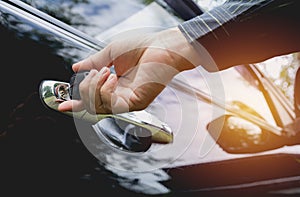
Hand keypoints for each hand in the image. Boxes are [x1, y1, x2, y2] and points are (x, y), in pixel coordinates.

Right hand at [58, 27, 199, 113]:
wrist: (162, 47)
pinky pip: (111, 105)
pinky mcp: (135, 103)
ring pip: (97, 108)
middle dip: (84, 89)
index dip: (75, 103)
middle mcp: (120, 96)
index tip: (61, 103)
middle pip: (90, 106)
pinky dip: (105, 90)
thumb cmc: (142, 47)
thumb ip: (93, 62)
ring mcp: (127, 102)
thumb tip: (76, 68)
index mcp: (114, 86)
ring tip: (106, 71)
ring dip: (94, 87)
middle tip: (94, 72)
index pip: (92, 100)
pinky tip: (113, 78)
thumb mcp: (110, 53)